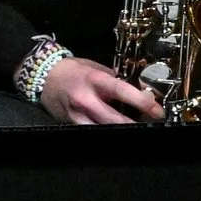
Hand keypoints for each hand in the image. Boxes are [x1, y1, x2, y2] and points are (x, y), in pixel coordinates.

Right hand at [37, 55, 163, 123]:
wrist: (44, 76)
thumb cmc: (73, 69)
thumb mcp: (96, 67)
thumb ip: (113, 79)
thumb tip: (134, 88)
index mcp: (95, 80)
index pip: (122, 91)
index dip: (141, 101)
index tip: (156, 109)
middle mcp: (86, 99)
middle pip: (113, 118)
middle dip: (134, 124)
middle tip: (151, 125)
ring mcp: (77, 114)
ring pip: (102, 129)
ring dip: (120, 131)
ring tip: (135, 130)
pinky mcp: (70, 124)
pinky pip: (90, 131)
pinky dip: (103, 132)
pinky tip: (114, 132)